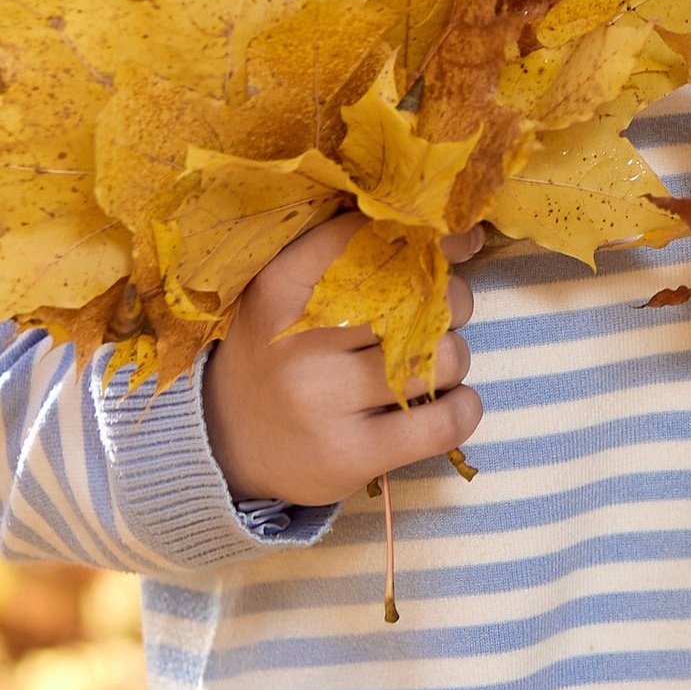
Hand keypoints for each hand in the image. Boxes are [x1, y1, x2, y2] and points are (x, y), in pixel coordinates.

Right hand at [203, 218, 484, 506]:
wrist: (228, 440)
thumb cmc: (281, 351)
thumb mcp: (288, 292)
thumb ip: (351, 254)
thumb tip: (459, 234)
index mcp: (280, 287)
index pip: (369, 238)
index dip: (430, 235)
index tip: (458, 240)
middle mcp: (299, 343)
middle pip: (419, 297)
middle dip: (449, 301)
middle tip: (433, 316)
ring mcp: (324, 403)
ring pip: (442, 358)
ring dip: (453, 356)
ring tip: (428, 364)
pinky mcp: (352, 456)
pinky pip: (444, 422)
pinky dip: (462, 408)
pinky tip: (446, 403)